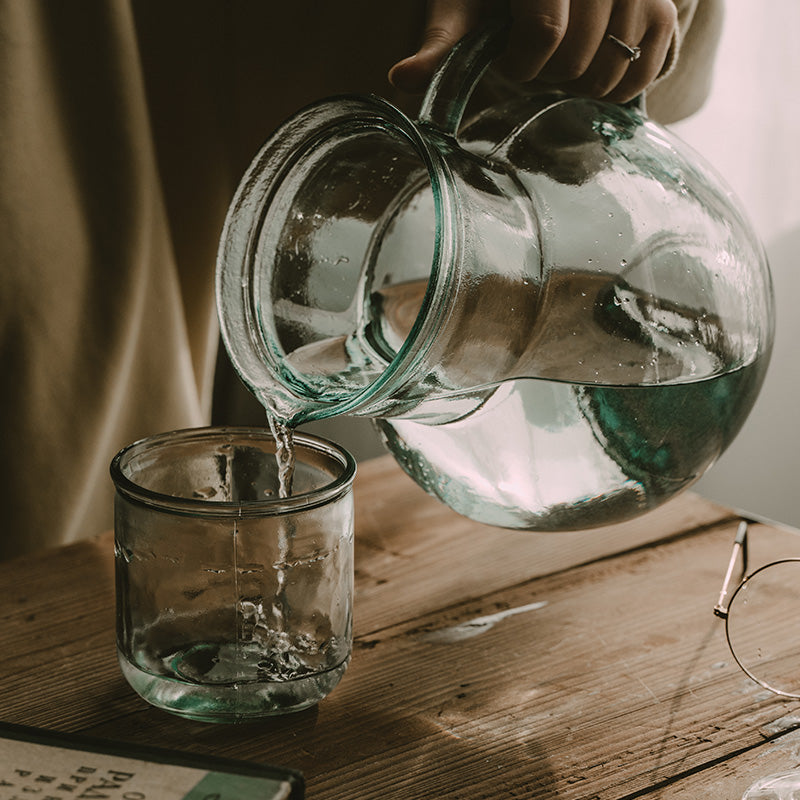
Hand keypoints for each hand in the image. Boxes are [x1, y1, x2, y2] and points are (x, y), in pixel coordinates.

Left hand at [388, 0, 677, 102]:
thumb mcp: (465, 2)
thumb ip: (442, 40)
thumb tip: (401, 80)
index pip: (543, 30)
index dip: (522, 63)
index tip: (510, 64)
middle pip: (580, 53)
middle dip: (552, 75)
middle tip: (539, 67)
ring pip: (616, 61)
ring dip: (586, 84)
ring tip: (566, 68)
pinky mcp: (664, 2)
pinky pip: (652, 62)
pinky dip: (625, 84)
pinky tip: (598, 74)